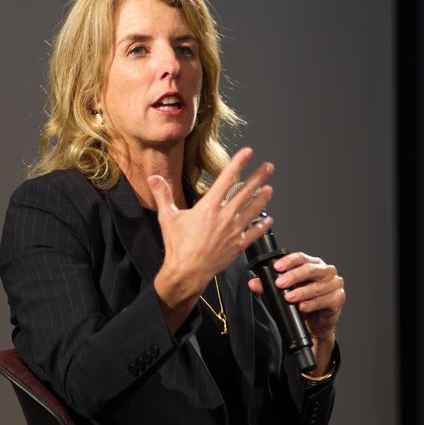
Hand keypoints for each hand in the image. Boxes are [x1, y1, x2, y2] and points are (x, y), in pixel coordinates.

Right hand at [148, 148, 273, 314]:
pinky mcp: (238, 245)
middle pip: (245, 191)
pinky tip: (268, 219)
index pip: (226, 179)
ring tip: (270, 189)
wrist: (187, 271)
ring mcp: (233, 231)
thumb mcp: (167, 218)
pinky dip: (263, 225)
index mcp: (208, 207)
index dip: (238, 163)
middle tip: (268, 167)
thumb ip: (163, 195)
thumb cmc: (177, 246)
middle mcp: (224, 216)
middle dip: (258, 177)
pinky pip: (254, 232)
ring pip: (253, 210)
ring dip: (263, 198)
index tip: (248, 153)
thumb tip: (153, 178)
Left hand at [248, 251, 344, 354]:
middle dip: (294, 276)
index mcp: (313, 264)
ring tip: (289, 298)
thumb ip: (268, 286)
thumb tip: (254, 283)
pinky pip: (325, 300)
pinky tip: (302, 307)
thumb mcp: (283, 292)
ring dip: (301, 293)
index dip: (289, 261)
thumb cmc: (302, 301)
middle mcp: (325, 271)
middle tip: (280, 284)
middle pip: (310, 269)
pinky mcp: (338, 298)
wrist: (316, 322)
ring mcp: (334, 284)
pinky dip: (312, 304)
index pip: (301, 257)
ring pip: (317, 286)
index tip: (277, 267)